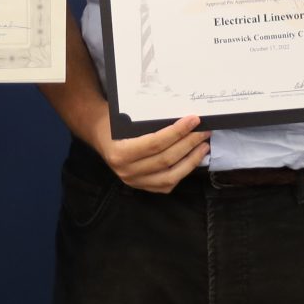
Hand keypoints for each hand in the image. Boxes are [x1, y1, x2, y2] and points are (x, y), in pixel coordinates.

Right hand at [92, 113, 209, 193]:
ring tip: (204, 146)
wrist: (99, 134)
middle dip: (189, 144)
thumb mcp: (127, 117)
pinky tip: (193, 159)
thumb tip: (184, 118)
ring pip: (170, 176)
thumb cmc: (114, 121)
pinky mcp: (142, 186)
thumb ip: (150, 121)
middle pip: (166, 160)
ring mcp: (135, 182)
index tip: (194, 120)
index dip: (177, 132)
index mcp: (121, 152)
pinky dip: (183, 172)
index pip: (156, 143)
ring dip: (191, 160)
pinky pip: (167, 185)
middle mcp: (127, 171)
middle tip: (204, 131)